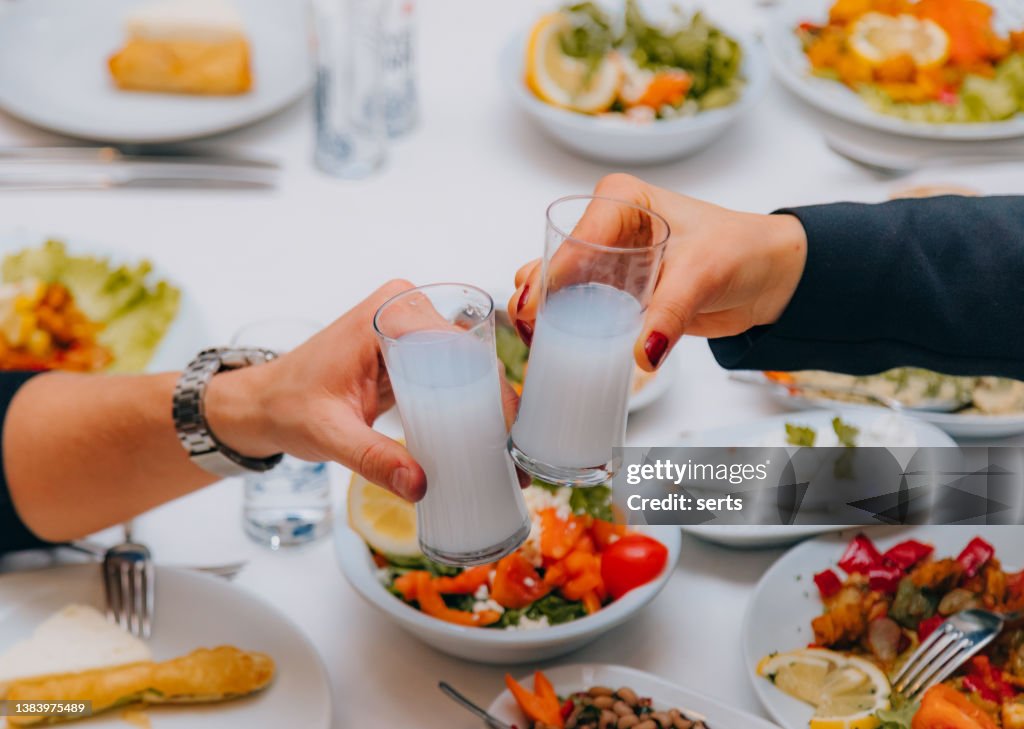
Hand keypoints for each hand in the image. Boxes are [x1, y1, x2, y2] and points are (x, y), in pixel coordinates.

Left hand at [206, 280, 521, 501]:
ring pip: (467, 367)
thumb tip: (420, 485)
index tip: (504, 430)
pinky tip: (482, 441)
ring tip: (505, 453)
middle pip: (471, 356)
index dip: (488, 386)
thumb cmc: (289, 405)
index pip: (458, 345)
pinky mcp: (413, 353)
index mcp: (390, 312)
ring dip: (486, 408)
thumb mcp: (330, 434)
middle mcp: (406, 309)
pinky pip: (451, 375)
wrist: (265, 404)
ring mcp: (412, 329)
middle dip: (494, 403)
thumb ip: (372, 458)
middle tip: (511, 453)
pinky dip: (466, 407)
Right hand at [508, 174, 807, 370]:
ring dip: (546, 317)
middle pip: (556, 264)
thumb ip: (671, 313)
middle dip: (536, 297)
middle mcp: (607, 228)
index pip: (576, 239)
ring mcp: (608, 263)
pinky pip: (581, 312)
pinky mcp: (616, 294)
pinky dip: (568, 331)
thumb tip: (643, 353)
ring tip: (538, 344)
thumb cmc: (741, 251)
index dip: (551, 274)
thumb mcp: (704, 275)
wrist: (767, 277)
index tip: (535, 306)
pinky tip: (556, 349)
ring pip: (560, 290)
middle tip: (529, 331)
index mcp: (621, 201)